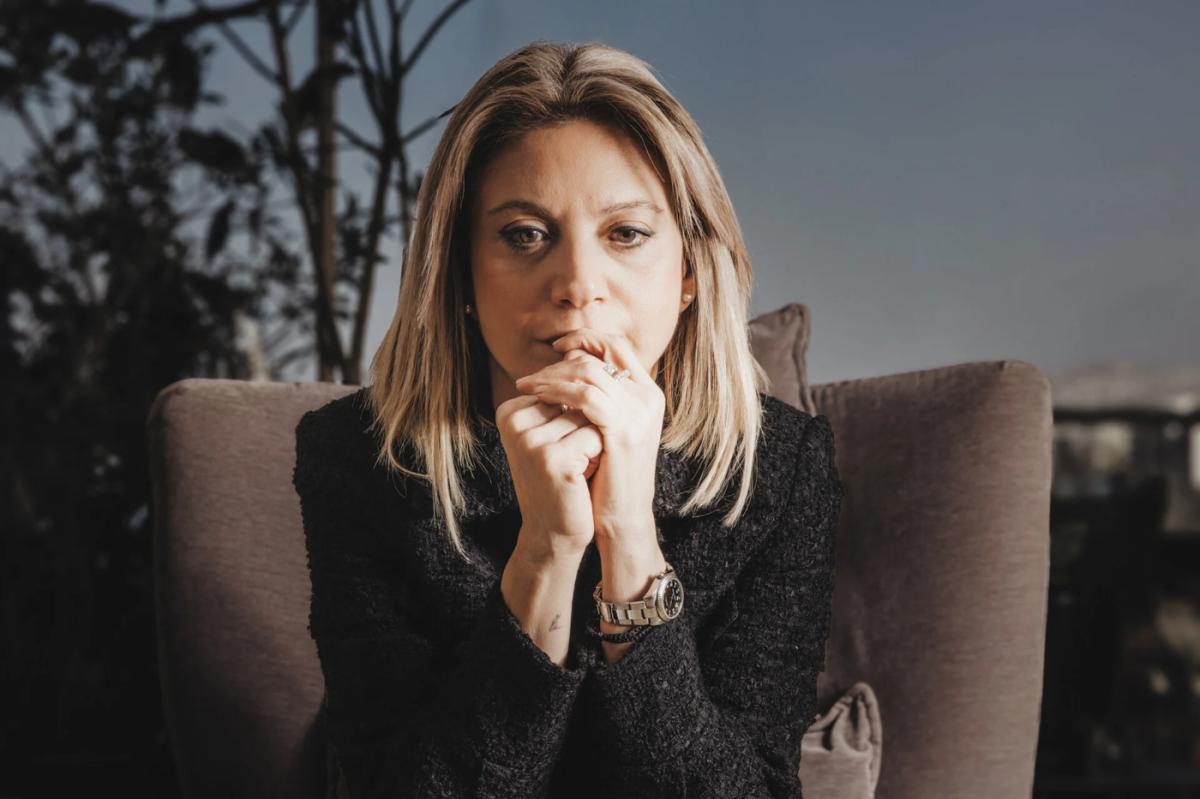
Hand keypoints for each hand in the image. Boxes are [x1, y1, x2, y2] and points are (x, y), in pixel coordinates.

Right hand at [494, 393, 603, 562]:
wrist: (553, 531)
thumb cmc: (561, 477)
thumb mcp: (553, 432)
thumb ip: (563, 395)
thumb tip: (586, 357)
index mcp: (509, 410)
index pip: (565, 386)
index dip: (576, 417)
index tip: (559, 446)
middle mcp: (514, 422)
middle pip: (577, 399)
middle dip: (586, 427)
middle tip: (569, 460)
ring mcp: (530, 440)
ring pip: (589, 416)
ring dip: (593, 442)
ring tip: (574, 468)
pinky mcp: (551, 458)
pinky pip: (595, 437)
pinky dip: (597, 456)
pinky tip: (579, 478)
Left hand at [514, 328, 664, 547]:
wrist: (623, 517)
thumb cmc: (609, 475)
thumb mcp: (608, 429)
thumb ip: (598, 399)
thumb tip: (568, 367)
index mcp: (648, 393)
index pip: (617, 346)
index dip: (586, 339)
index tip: (556, 350)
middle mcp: (648, 397)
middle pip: (603, 351)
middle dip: (562, 357)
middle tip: (532, 374)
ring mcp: (638, 412)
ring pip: (589, 370)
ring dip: (551, 374)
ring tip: (526, 386)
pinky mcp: (622, 429)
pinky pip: (584, 395)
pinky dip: (556, 391)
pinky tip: (537, 398)